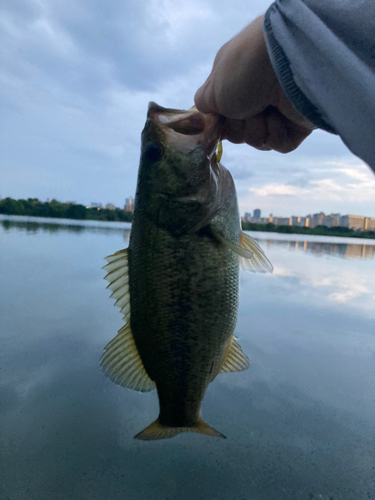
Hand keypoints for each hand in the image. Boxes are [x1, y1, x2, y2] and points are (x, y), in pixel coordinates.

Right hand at [194, 16, 314, 152]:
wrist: (288, 62)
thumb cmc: (244, 70)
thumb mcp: (212, 89)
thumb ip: (204, 106)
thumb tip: (204, 116)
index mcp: (235, 82)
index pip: (221, 115)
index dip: (218, 122)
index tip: (218, 120)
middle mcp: (256, 95)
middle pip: (237, 132)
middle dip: (237, 127)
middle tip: (244, 111)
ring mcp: (278, 110)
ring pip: (257, 140)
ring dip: (256, 130)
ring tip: (265, 111)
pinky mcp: (298, 124)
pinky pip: (279, 144)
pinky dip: (276, 134)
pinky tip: (279, 116)